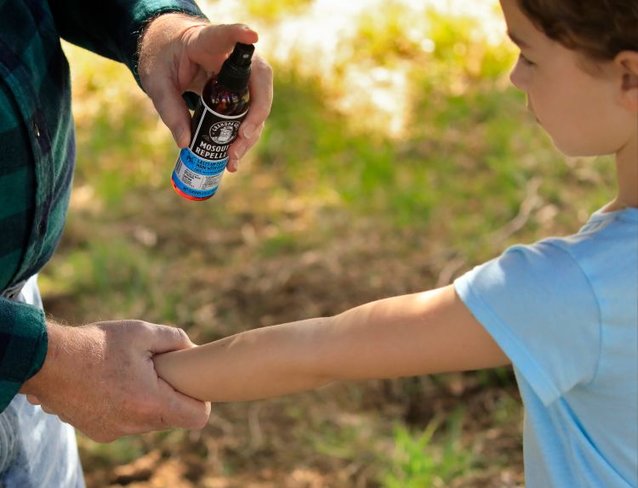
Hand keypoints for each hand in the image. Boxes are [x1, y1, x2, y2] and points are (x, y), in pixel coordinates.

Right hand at [21, 320, 210, 442]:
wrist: (45, 361)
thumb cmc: (96, 344)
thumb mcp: (142, 332)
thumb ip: (175, 339)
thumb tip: (193, 349)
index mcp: (150, 403)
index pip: (197, 418)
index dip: (201, 400)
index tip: (193, 384)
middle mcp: (133, 425)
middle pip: (172, 419)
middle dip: (171, 396)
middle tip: (160, 371)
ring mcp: (113, 432)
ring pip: (147, 421)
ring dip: (147, 401)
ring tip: (131, 375)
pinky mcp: (97, 432)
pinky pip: (125, 422)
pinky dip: (125, 406)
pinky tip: (112, 384)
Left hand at [137, 14, 272, 171]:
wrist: (168, 51)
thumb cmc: (162, 58)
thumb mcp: (156, 82)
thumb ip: (169, 109)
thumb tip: (186, 143)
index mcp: (205, 42)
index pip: (225, 35)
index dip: (239, 35)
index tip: (250, 35)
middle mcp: (230, 57)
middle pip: (257, 80)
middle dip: (256, 113)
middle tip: (243, 137)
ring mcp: (239, 75)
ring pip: (257, 103)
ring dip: (250, 133)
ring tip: (233, 159)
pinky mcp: (239, 91)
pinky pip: (249, 114)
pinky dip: (243, 137)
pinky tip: (232, 158)